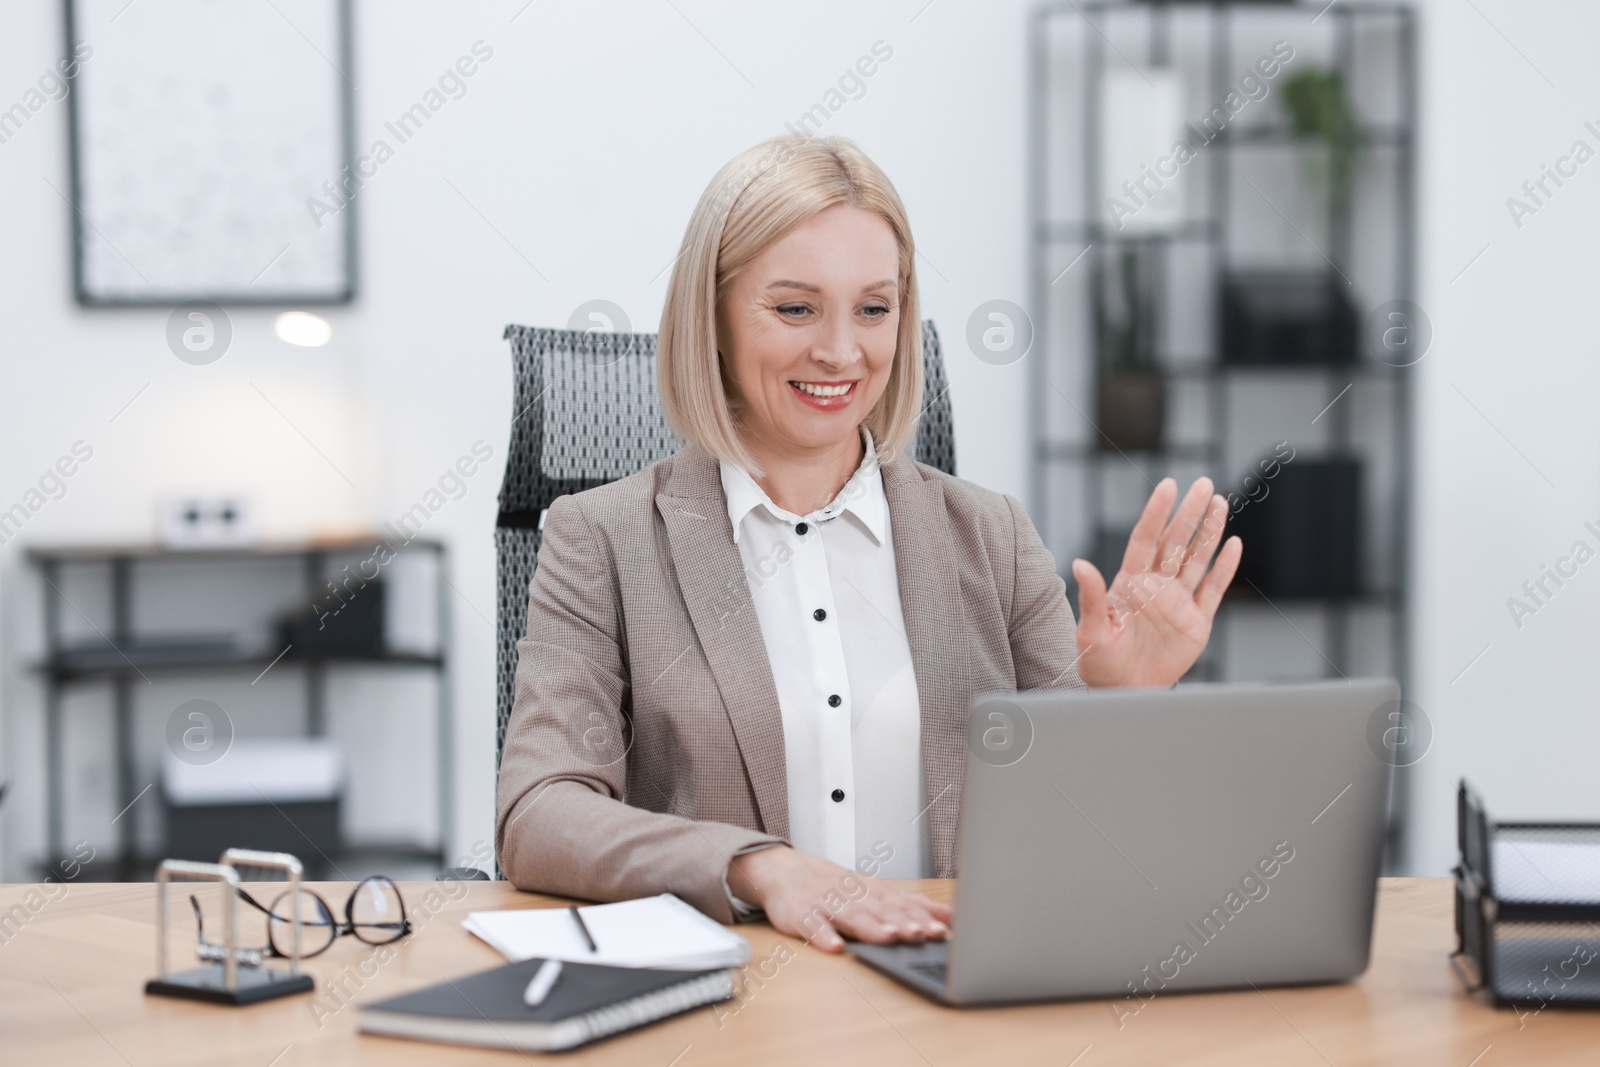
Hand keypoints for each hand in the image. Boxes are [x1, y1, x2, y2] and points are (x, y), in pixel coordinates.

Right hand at [728, 847, 950, 952]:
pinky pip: (812, 926)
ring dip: (870, 927)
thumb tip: (952, 917)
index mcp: (873, 891)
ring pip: (851, 915)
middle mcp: (854, 895)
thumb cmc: (836, 887)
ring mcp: (827, 904)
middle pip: (881, 910)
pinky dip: (822, 936)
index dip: (923, 917)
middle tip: (922, 934)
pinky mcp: (801, 915)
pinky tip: (834, 947)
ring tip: (887, 938)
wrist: (785, 871)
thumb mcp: (875, 891)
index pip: (902, 904)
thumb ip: (911, 905)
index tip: (943, 931)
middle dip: (902, 922)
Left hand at [1071, 476, 1240, 687]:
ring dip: (1209, 532)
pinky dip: (1224, 568)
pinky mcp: (1196, 621)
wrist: (1123, 690)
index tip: (1168, 486)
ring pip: (1197, 559)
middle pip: (1176, 541)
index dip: (1157, 512)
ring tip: (1220, 503)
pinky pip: (1214, 589)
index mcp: (1130, 582)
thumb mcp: (1090, 629)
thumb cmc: (1100, 660)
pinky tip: (1234, 544)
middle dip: (1190, 513)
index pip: (1146, 539)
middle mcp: (1156, 585)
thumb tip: (1079, 564)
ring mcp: (1178, 601)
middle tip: (1204, 484)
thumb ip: (1090, 596)